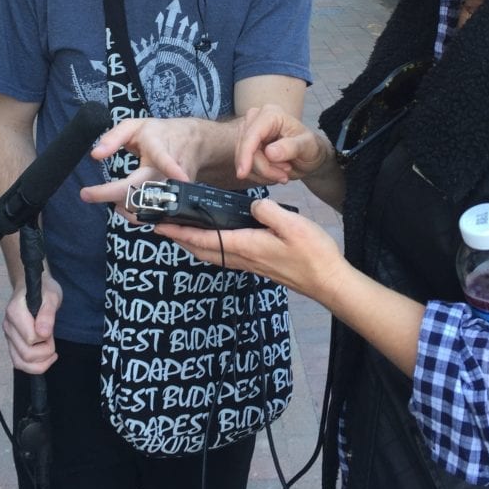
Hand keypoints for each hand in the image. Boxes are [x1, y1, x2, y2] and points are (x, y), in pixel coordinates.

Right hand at [2, 273, 62, 373]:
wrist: (33, 287)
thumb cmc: (44, 290)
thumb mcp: (51, 297)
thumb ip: (47, 314)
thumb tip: (43, 334)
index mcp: (14, 312)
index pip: (30, 339)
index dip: (45, 338)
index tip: (50, 327)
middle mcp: (8, 326)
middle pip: (26, 354)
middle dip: (45, 351)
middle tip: (51, 337)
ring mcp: (8, 336)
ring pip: (20, 363)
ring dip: (40, 362)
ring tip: (51, 350)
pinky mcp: (12, 343)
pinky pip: (19, 363)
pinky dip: (34, 366)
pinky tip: (46, 357)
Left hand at [80, 118, 200, 213]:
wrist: (194, 144)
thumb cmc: (160, 133)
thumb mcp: (135, 126)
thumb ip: (113, 137)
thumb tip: (95, 155)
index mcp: (161, 150)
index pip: (160, 161)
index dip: (158, 171)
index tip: (132, 179)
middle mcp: (171, 173)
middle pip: (143, 191)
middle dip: (112, 195)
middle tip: (86, 193)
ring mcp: (175, 190)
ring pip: (146, 207)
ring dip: (121, 204)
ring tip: (103, 194)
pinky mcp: (174, 201)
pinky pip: (151, 214)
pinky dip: (132, 212)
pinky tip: (120, 204)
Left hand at [153, 199, 344, 302]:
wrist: (329, 282)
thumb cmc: (313, 254)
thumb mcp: (291, 223)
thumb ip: (266, 211)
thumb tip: (251, 206)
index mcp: (245, 246)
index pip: (203, 238)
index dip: (178, 232)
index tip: (159, 226)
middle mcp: (243, 258)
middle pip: (201, 250)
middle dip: (179, 239)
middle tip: (162, 227)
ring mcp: (251, 264)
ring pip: (212, 254)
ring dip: (193, 244)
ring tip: (182, 231)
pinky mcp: (260, 266)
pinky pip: (225, 256)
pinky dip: (211, 247)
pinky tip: (215, 240)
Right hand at [235, 104, 331, 184]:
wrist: (308, 156)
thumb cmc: (310, 148)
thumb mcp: (307, 147)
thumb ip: (291, 147)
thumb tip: (270, 152)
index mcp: (271, 114)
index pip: (252, 135)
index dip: (246, 154)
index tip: (243, 173)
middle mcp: (255, 119)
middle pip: (246, 150)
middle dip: (264, 168)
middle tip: (284, 176)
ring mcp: (248, 132)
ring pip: (243, 160)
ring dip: (263, 173)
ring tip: (283, 173)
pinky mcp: (245, 145)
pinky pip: (244, 166)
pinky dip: (258, 175)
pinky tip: (274, 173)